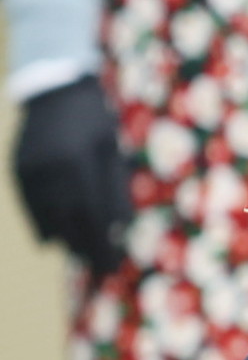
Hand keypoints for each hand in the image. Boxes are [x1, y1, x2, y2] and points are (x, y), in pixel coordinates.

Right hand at [12, 76, 127, 269]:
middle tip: (101, 269)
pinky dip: (40, 223)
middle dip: (86, 248)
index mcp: (81, 163)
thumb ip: (114, 188)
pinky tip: (51, 239)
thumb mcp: (112, 149)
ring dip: (64, 240)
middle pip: (70, 222)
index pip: (94, 216)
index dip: (104, 244)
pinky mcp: (17, 170)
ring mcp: (30, 171)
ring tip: (81, 256)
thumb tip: (120, 228)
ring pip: (46, 217)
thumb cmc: (95, 120)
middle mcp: (52, 170)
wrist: (55, 90)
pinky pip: (29, 206)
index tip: (115, 265)